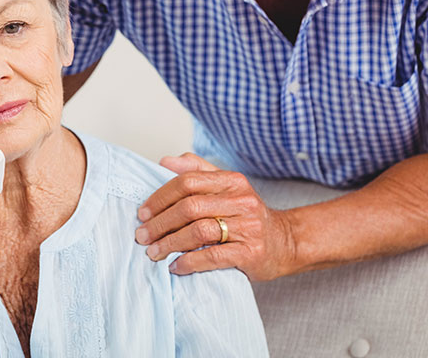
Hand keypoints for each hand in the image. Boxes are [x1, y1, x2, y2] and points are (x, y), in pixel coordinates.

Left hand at [135, 153, 296, 280]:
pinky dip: (189, 262)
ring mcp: (248, 227)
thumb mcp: (226, 186)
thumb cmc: (246, 215)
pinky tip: (175, 266)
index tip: (143, 213)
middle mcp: (242, 200)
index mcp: (232, 181)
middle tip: (142, 236)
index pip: (187, 182)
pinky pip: (213, 257)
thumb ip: (196, 170)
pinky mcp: (251, 253)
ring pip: (199, 231)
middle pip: (190, 207)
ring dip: (170, 243)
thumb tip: (165, 161)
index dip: (160, 197)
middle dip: (160, 223)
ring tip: (154, 252)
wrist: (285, 242)